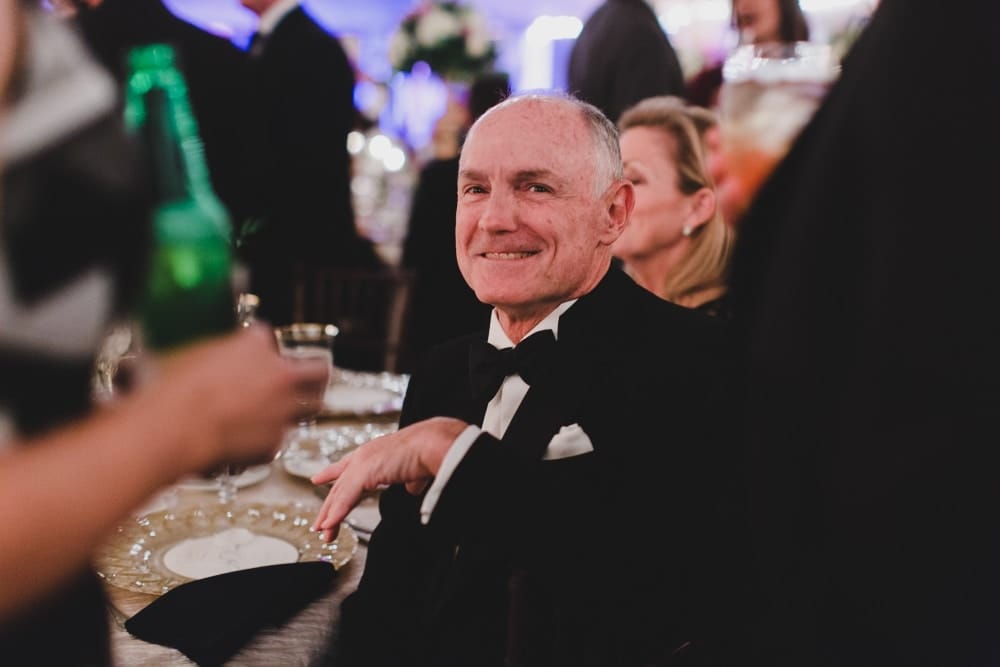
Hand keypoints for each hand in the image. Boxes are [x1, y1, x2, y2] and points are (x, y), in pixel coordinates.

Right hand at [140, 324, 330, 474]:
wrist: (169, 430)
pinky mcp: (275, 442)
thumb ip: (194, 358)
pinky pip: (279, 440)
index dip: (261, 349)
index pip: (268, 337)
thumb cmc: (166, 391)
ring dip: (301, 408)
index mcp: (254, 344)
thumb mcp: (175, 357)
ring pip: (311, 407)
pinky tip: (251, 441)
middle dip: (313, 375)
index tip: (256, 355)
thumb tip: (158, 361)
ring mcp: (281, 409)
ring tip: (291, 411)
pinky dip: (268, 441)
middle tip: (308, 379)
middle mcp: (278, 374)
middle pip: (317, 371)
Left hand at [310, 417, 467, 541]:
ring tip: (323, 532)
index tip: (318, 479)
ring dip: (331, 516)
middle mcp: (364, 455)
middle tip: (320, 522)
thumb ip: (410, 480)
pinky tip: (329, 526)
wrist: (433, 444)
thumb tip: (412, 488)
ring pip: (339, 494)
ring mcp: (362, 463)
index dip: (332, 473)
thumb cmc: (429, 450)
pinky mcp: (362, 473)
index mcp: (375, 452)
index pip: (347, 465)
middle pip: (339, 484)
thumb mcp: (415, 469)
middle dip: (329, 506)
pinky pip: (345, 499)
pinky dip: (336, 514)